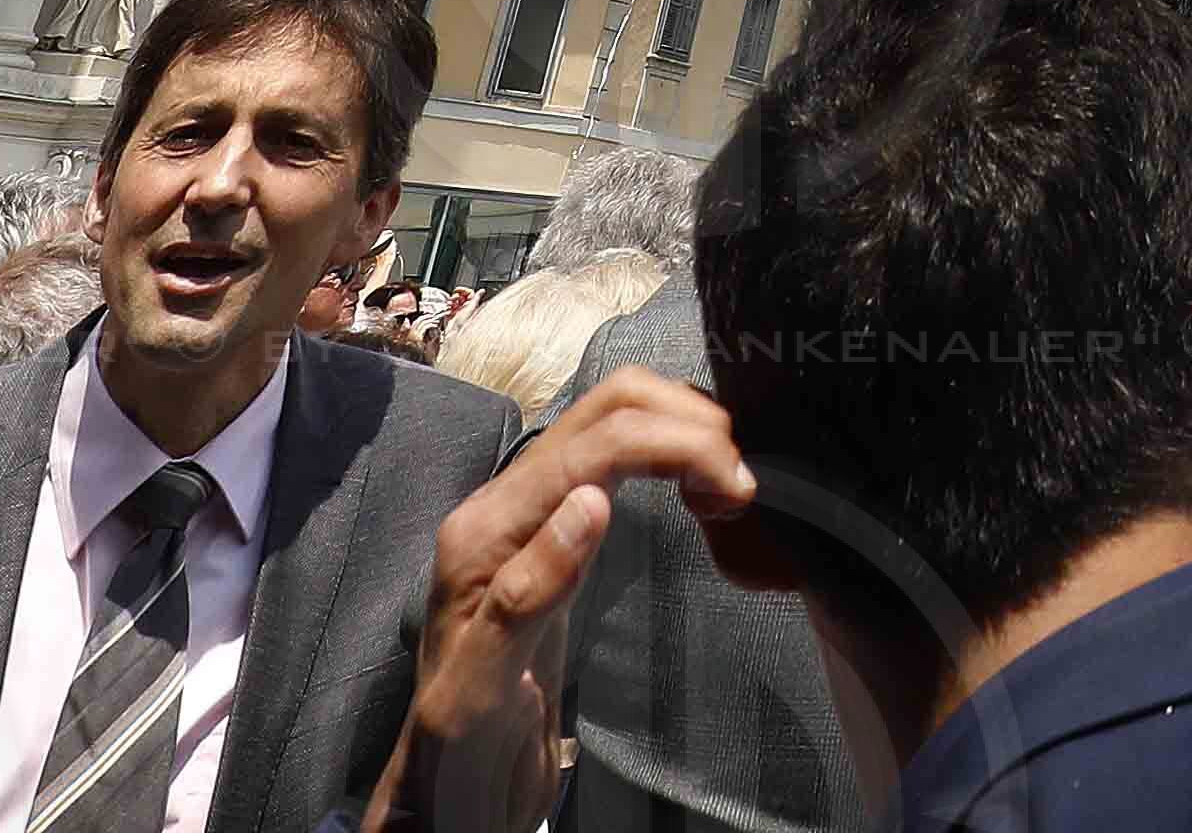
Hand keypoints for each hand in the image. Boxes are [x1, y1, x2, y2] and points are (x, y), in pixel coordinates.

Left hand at [372, 370, 751, 832]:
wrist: (451, 784)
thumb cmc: (461, 745)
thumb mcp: (484, 684)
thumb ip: (529, 591)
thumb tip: (594, 499)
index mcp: (486, 529)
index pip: (593, 444)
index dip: (675, 443)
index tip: (737, 487)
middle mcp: (506, 504)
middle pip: (605, 406)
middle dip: (685, 420)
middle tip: (740, 481)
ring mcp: (534, 514)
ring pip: (614, 422)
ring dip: (680, 429)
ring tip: (728, 484)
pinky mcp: (559, 532)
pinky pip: (617, 461)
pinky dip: (670, 453)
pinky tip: (700, 490)